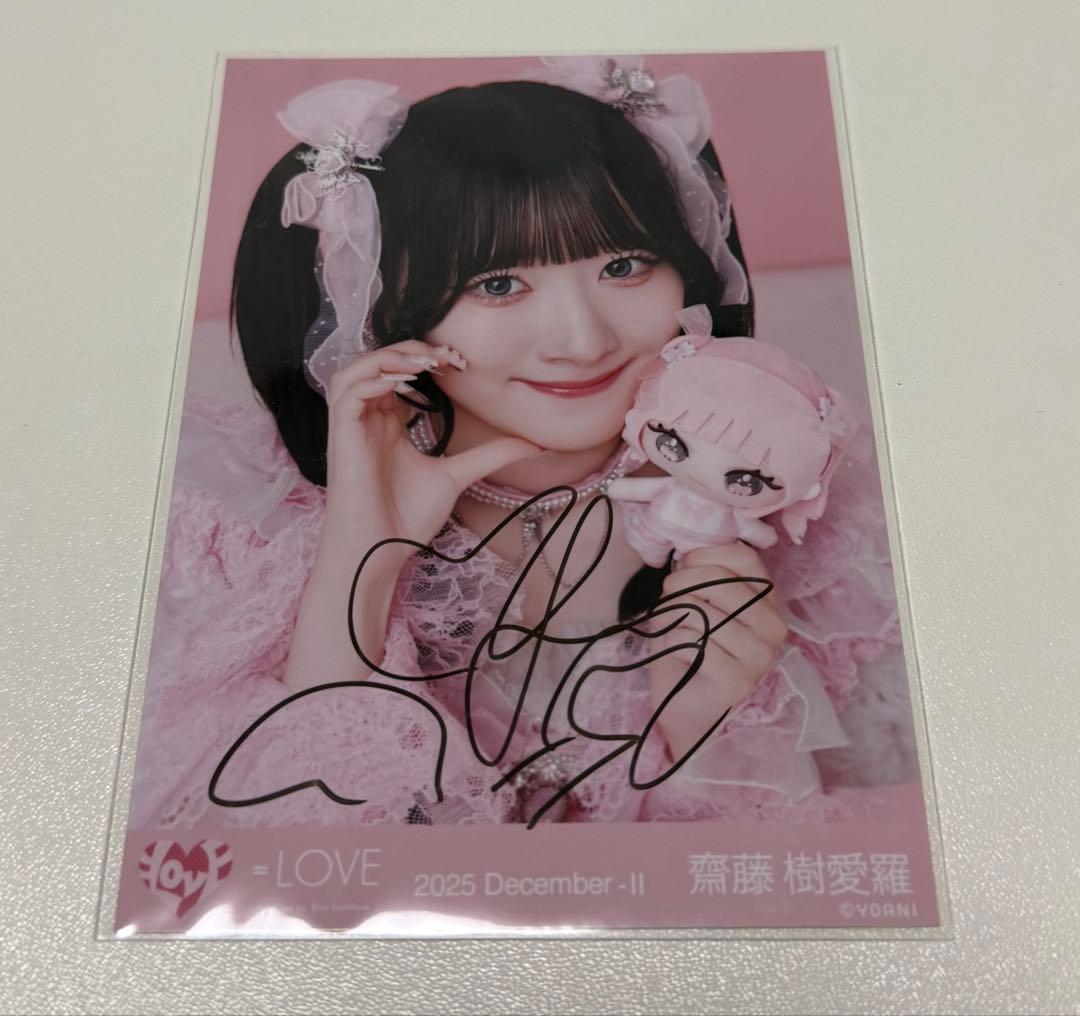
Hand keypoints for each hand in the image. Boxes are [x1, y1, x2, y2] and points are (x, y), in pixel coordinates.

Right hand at [322, 339, 540, 557]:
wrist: (381, 551)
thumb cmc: (407, 519)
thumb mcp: (458, 476)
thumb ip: (491, 455)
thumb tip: (534, 444)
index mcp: (388, 424)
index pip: (398, 373)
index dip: (426, 358)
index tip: (461, 362)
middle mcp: (367, 419)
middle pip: (377, 362)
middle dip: (412, 349)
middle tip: (448, 356)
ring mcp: (351, 426)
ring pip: (355, 369)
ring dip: (388, 357)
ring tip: (425, 362)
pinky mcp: (340, 436)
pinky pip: (346, 392)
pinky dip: (372, 378)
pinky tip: (404, 383)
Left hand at [643, 542, 789, 764]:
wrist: (687, 711)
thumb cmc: (690, 653)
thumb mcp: (699, 605)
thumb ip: (703, 577)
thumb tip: (688, 549)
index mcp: (768, 603)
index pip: (744, 558)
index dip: (706, 555)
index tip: (685, 566)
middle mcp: (773, 627)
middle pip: (717, 582)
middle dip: (679, 586)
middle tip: (668, 601)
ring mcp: (759, 655)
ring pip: (700, 611)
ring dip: (672, 619)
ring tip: (674, 633)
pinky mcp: (738, 679)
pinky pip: (690, 640)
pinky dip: (672, 644)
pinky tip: (680, 657)